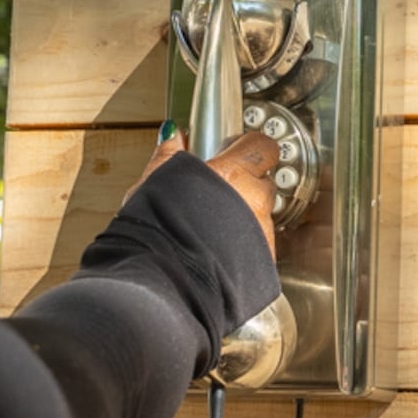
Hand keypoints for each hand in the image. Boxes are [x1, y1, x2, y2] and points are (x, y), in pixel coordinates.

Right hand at [143, 128, 281, 256]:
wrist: (166, 282)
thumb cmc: (157, 234)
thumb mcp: (154, 185)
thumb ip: (168, 156)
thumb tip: (173, 136)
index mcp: (232, 174)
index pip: (261, 146)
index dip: (251, 147)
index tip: (240, 151)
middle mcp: (254, 201)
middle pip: (262, 182)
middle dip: (246, 185)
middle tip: (220, 194)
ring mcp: (262, 232)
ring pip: (262, 215)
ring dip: (246, 217)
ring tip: (215, 228)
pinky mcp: (263, 259)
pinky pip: (260, 244)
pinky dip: (246, 245)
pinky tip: (222, 250)